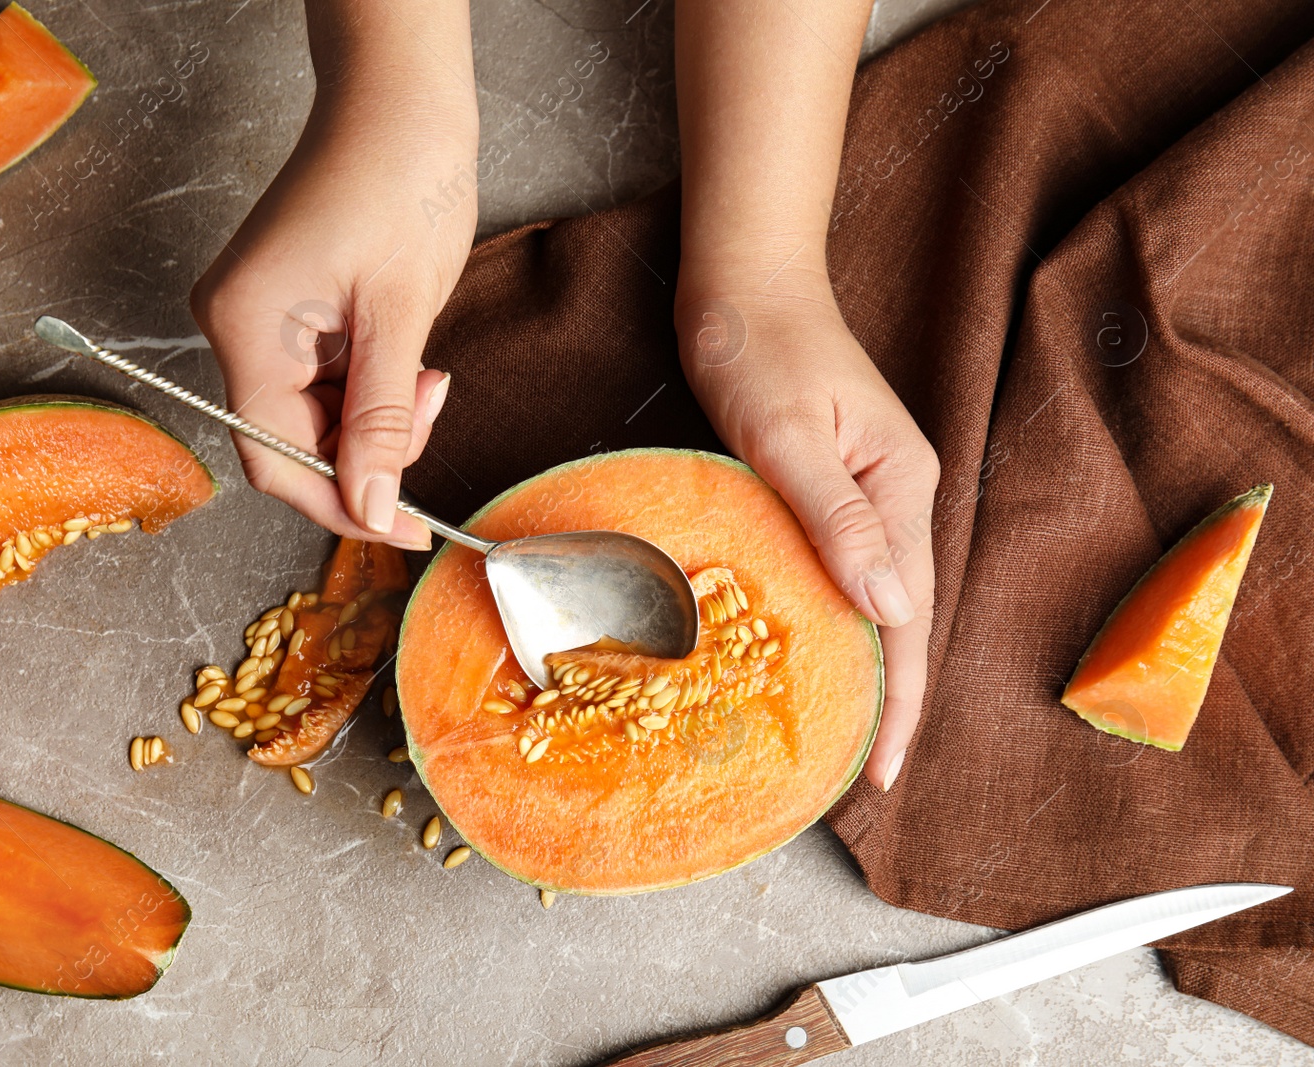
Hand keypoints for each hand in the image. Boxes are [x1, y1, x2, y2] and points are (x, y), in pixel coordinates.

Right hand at [190, 6, 476, 547]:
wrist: (402, 100)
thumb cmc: (398, 179)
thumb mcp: (400, 313)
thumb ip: (381, 418)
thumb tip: (371, 504)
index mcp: (244, 326)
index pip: (276, 458)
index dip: (340, 504)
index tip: (405, 528)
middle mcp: (234, 325)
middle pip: (291, 442)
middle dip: (367, 452)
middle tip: (431, 414)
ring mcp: (258, 315)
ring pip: (313, 415)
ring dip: (376, 418)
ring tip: (427, 374)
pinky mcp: (287, 307)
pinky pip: (322, 381)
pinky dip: (369, 390)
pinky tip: (407, 361)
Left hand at [676, 266, 938, 790]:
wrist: (744, 282)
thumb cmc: (759, 347)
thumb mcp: (787, 434)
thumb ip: (837, 519)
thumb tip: (892, 611)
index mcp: (900, 487)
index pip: (909, 616)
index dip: (900, 699)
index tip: (883, 772)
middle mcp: (898, 496)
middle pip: (903, 617)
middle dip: (889, 699)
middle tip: (861, 775)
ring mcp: (870, 492)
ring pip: (876, 598)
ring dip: (866, 665)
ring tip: (843, 734)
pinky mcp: (834, 486)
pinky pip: (844, 569)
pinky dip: (836, 619)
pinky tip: (815, 651)